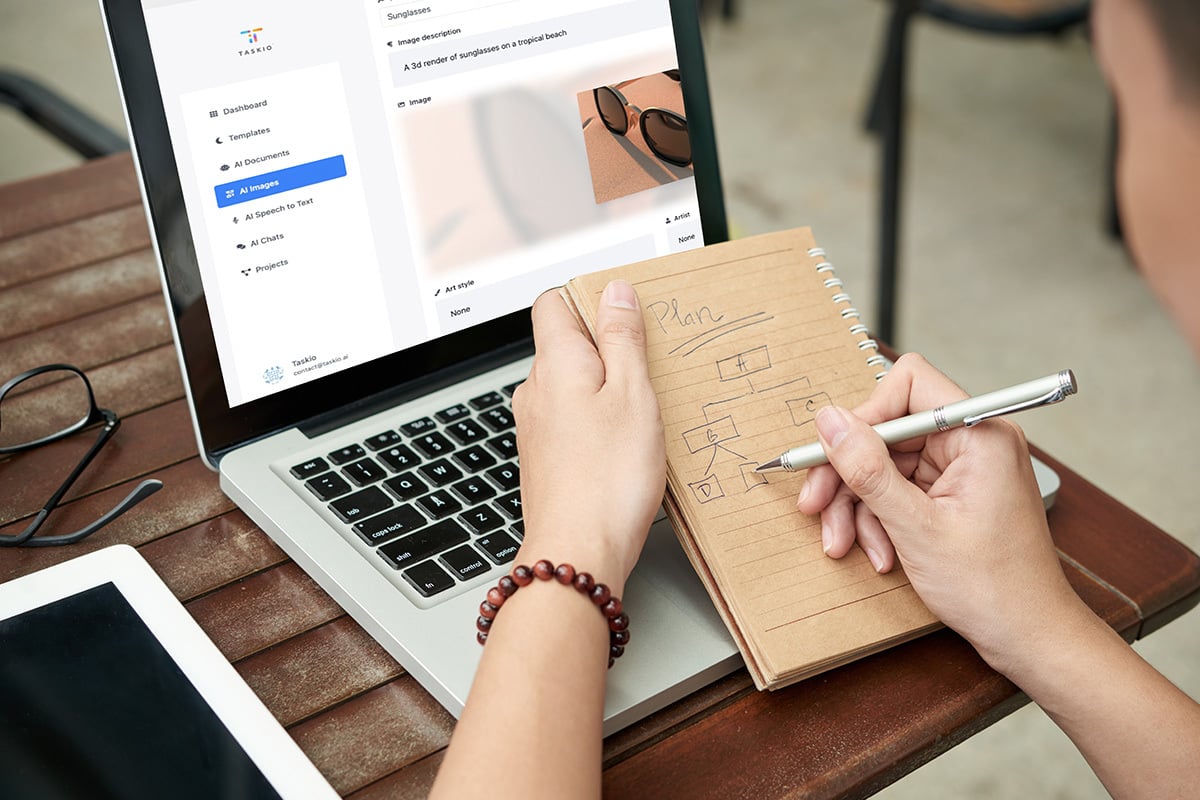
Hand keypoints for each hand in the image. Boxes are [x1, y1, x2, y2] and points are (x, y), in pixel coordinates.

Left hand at [511, 280, 664, 591]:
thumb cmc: (607, 479)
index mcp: (555, 362)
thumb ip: (623, 337)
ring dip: (605, 388)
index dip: (590, 299)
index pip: (554, 302)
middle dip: (606, 348)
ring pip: (571, 385)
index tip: (627, 316)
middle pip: (566, 344)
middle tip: (647, 368)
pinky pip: (571, 420)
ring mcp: (536, 426)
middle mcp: (535, 389)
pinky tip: (624, 443)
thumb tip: (615, 292)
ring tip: (641, 411)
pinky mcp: (545, 457)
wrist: (578, 550)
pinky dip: (597, 421)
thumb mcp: (633, 393)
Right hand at [796, 354, 1086, 671]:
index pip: (908, 384)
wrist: (1029, 637)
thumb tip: (830, 421)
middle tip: (816, 503)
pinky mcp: (952, 493)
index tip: (835, 453)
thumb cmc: (995, 588)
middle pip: (888, 431)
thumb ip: (868, 468)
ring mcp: (962, 469)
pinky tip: (878, 552)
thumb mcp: (916, 527)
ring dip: (859, 505)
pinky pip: (898, 490)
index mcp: (979, 434)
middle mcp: (973, 442)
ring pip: (885, 464)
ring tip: (844, 543)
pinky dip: (879, 519)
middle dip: (849, 472)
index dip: (866, 416)